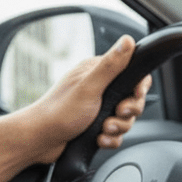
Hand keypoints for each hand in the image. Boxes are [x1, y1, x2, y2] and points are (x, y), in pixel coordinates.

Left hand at [19, 35, 153, 163]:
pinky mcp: (97, 126)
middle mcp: (100, 88)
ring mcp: (98, 108)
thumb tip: (128, 41)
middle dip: (128, 112)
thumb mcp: (89, 86)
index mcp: (98, 72)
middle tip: (116, 113)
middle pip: (133, 99)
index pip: (133, 73)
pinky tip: (99, 139)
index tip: (135, 95)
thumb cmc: (60, 111)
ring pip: (126, 120)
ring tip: (103, 129)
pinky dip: (110, 139)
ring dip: (118, 128)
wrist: (41, 140)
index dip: (140, 86)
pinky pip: (116, 135)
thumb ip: (111, 65)